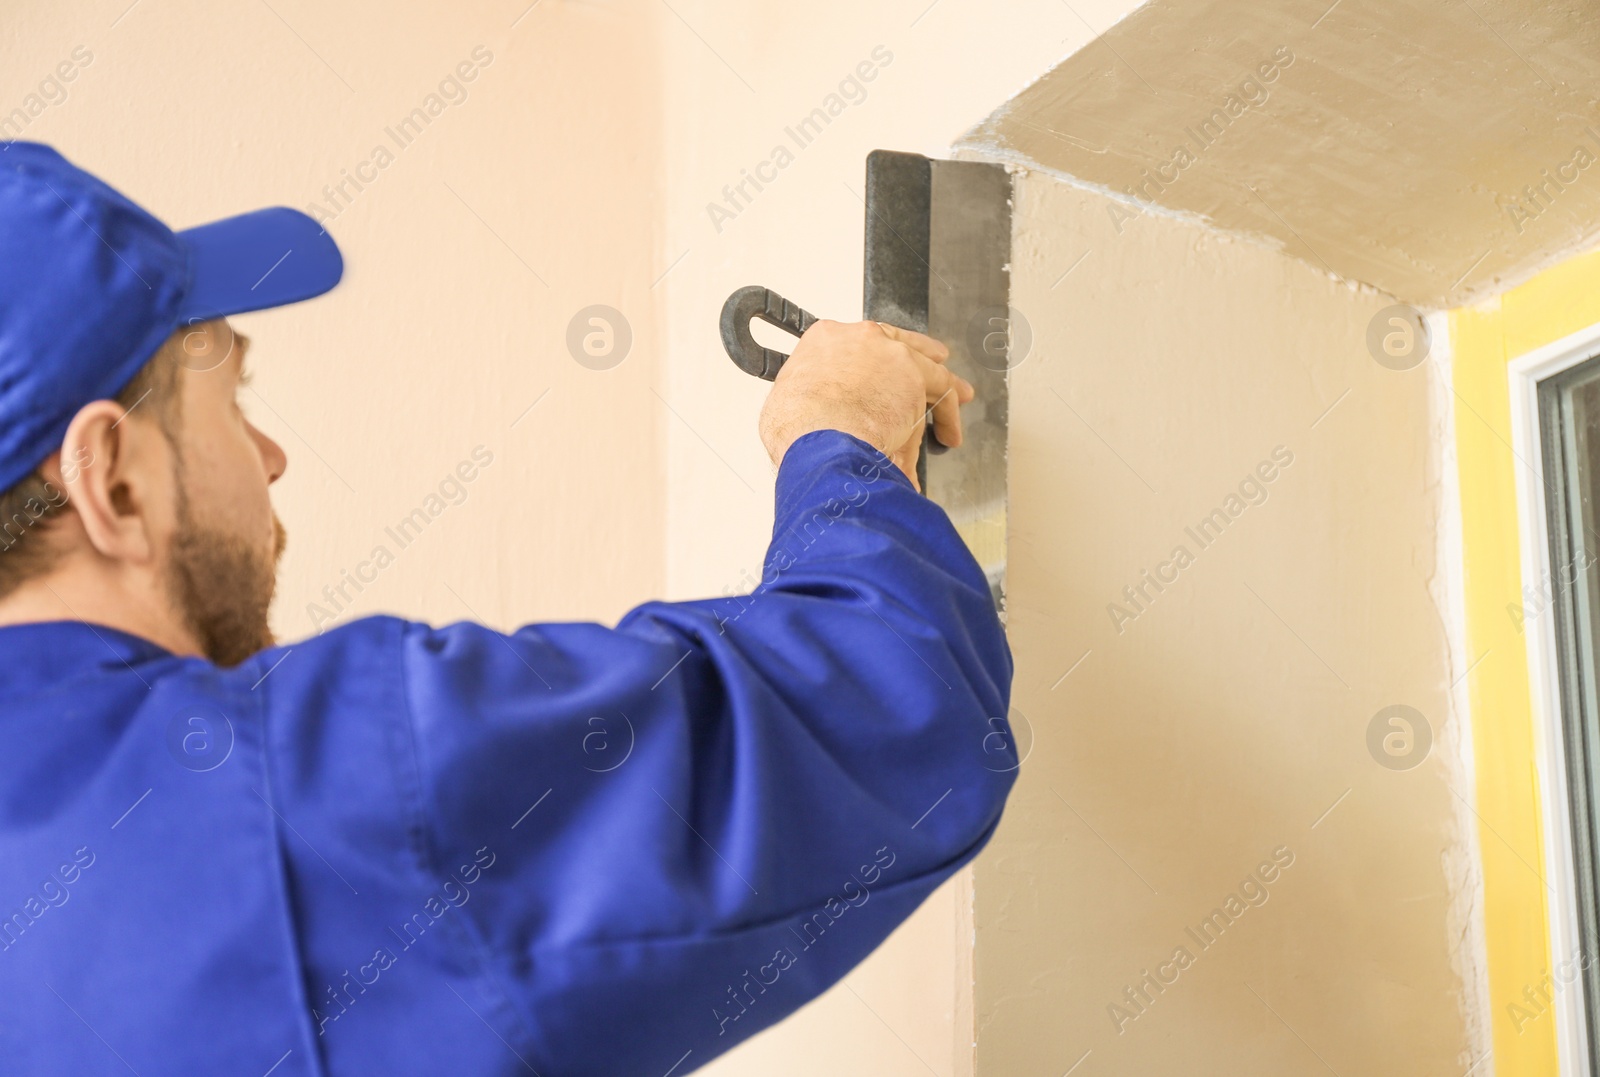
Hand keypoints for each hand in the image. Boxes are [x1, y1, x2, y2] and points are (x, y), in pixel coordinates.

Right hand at [758, 320, 974, 490]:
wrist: (819, 438)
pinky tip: (950, 431)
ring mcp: (890, 353)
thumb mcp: (787, 403)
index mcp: (825, 340)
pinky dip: (948, 412)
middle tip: (932, 360)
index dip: (870, 359)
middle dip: (915, 353)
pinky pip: (941, 389)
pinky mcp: (915, 375)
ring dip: (943, 382)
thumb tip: (809, 416)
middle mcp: (860, 338)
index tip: (874, 370)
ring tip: (956, 396)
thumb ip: (806, 398)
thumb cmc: (799, 428)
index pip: (854, 343)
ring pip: (924, 362)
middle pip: (896, 341)